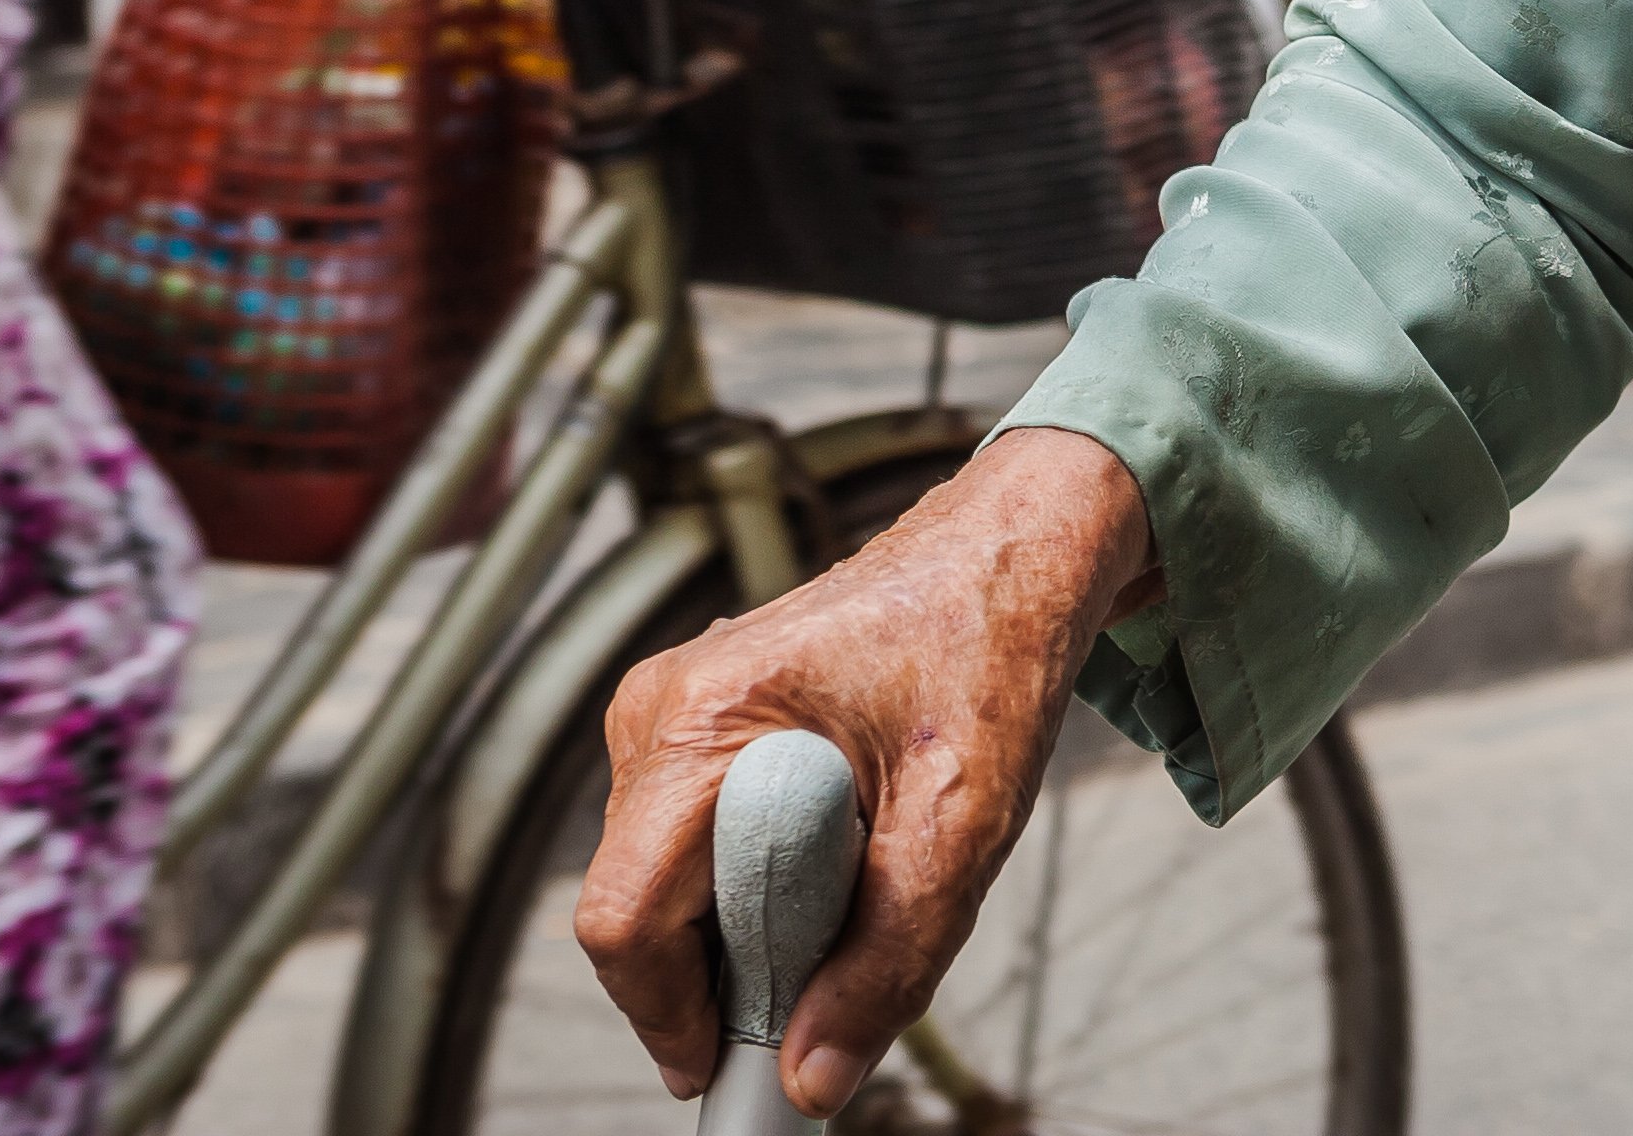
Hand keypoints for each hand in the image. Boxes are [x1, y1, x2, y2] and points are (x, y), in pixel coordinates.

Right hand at [577, 428, 1153, 1111]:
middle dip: (722, 975)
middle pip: (638, 913)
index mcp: (701, 720)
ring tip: (853, 887)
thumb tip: (814, 1078)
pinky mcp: (692, 730)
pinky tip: (835, 856)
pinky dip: (752, 888)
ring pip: (663, 890)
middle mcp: (659, 713)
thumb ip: (890, 959)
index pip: (622, 918)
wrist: (1010, 555)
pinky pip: (688, 853)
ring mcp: (667, 717)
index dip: (670, 1018)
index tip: (732, 1073)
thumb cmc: (988, 648)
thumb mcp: (963, 821)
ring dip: (746, 929)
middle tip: (827, 982)